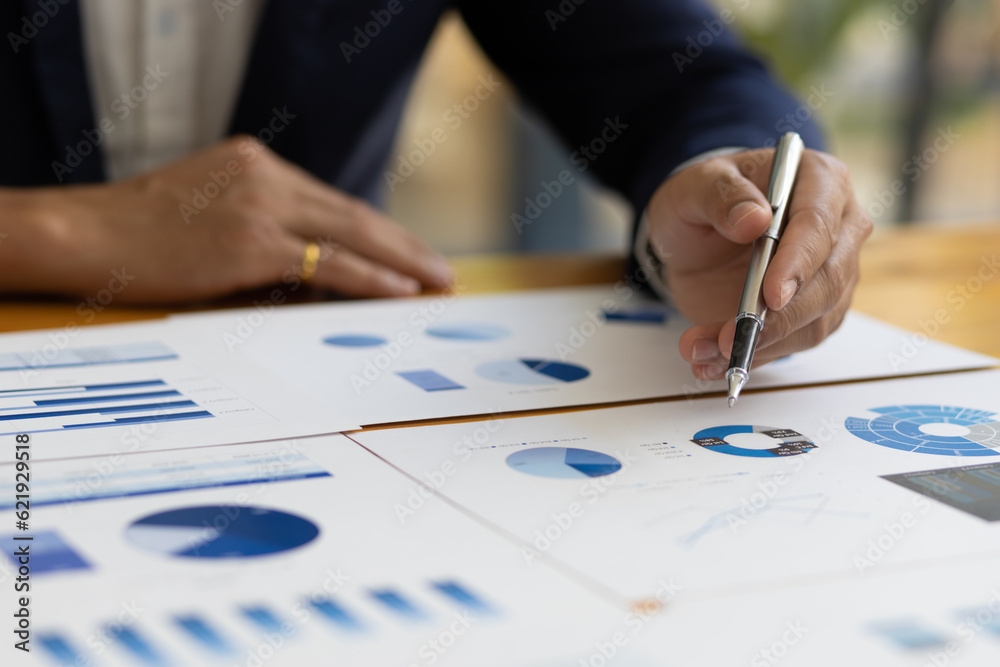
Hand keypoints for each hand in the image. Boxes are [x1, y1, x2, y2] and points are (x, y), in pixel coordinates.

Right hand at [0, 136, 452, 302]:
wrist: (86, 234)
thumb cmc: (140, 232)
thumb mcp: (207, 212)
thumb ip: (260, 229)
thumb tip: (311, 272)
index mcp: (257, 164)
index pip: (333, 202)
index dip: (376, 231)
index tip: (407, 252)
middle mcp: (266, 176)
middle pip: (354, 213)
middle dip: (404, 245)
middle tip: (441, 269)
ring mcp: (261, 206)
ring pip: (351, 233)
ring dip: (401, 262)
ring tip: (435, 282)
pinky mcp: (252, 242)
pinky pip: (328, 262)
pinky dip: (370, 278)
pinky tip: (400, 291)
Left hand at [646, 148, 872, 380]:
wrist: (695, 233)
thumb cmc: (703, 199)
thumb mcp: (694, 186)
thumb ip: (720, 195)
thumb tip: (754, 218)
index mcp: (819, 181)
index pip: (819, 225)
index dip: (798, 264)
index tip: (772, 296)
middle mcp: (838, 227)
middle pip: (827, 281)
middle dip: (778, 318)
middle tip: (729, 337)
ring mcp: (832, 272)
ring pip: (814, 321)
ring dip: (759, 345)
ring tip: (705, 351)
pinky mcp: (815, 310)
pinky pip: (794, 342)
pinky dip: (754, 356)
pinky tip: (714, 360)